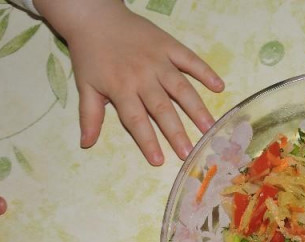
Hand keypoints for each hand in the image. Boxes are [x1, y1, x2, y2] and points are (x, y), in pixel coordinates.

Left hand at [34, 0, 223, 165]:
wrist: (95, 16)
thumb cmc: (90, 54)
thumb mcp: (85, 86)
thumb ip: (89, 116)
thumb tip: (86, 144)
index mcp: (121, 89)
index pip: (136, 121)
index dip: (148, 141)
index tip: (159, 161)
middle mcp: (143, 77)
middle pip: (162, 109)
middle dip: (176, 133)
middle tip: (190, 153)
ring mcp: (159, 61)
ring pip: (181, 88)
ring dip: (196, 109)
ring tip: (209, 128)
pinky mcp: (169, 46)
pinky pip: (190, 60)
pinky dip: (205, 72)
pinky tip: (219, 87)